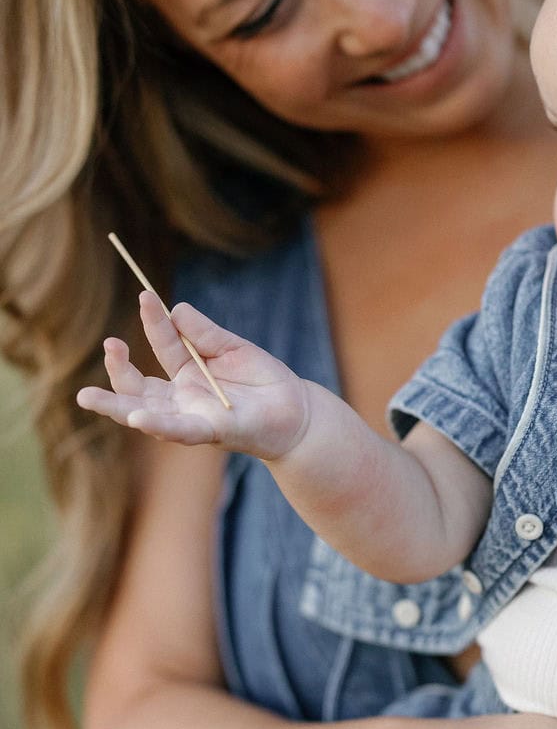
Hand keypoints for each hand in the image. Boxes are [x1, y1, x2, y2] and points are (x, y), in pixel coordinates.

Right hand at [76, 292, 310, 457]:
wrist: (297, 412)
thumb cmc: (265, 380)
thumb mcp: (234, 348)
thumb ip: (205, 333)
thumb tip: (175, 307)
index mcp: (188, 372)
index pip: (164, 345)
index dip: (155, 322)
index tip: (147, 296)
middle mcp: (182, 397)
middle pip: (138, 386)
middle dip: (118, 369)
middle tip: (109, 345)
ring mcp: (193, 416)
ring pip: (147, 412)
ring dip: (119, 405)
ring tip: (88, 396)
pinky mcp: (212, 432)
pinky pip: (180, 431)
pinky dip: (158, 425)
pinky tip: (137, 418)